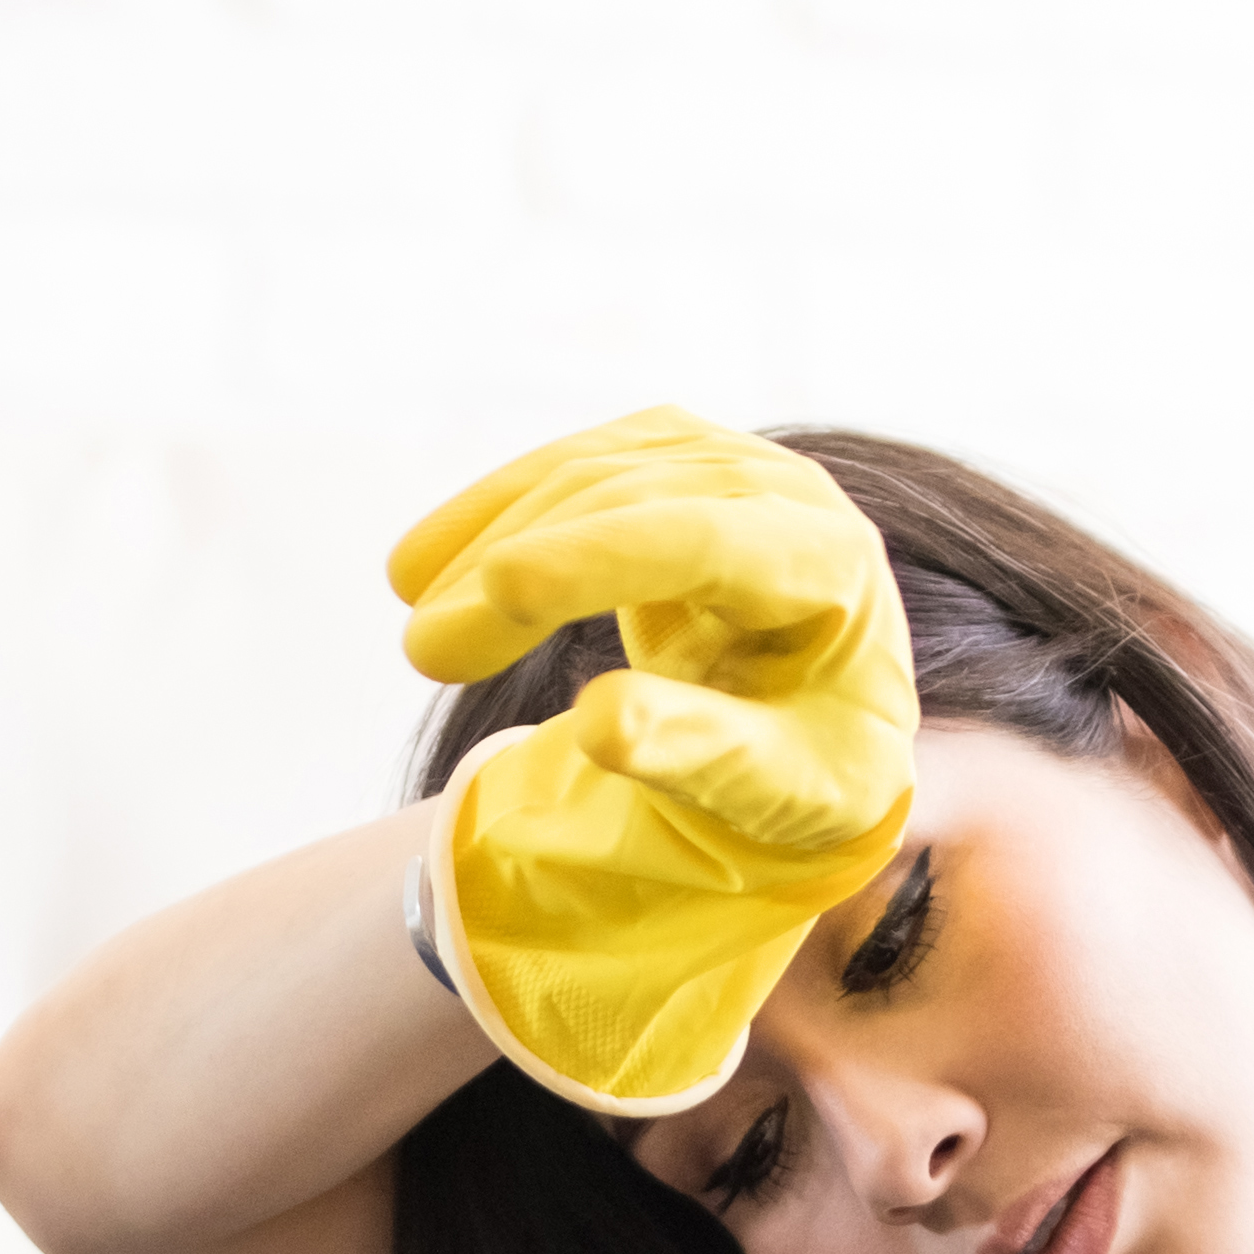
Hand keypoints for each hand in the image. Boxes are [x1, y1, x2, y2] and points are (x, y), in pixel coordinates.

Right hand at [384, 407, 916, 1116]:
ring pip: (586, 478)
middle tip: (424, 656)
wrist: (828, 725)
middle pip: (633, 506)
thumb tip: (600, 724)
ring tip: (422, 644)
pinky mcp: (667, 462)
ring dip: (487, 548)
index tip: (503, 587)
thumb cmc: (813, 769)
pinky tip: (423, 569)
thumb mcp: (782, 791)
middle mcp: (785, 489)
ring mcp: (724, 462)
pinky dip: (490, 520)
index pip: (708, 541)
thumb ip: (702, 755)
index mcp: (831, 563)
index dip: (602, 557)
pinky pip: (564, 475)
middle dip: (518, 575)